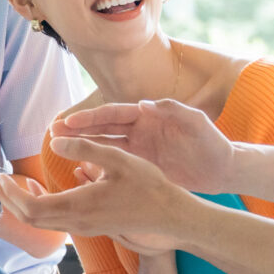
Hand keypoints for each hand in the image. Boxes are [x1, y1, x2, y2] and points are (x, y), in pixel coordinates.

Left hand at [0, 138, 186, 252]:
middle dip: (7, 199)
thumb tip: (55, 140)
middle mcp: (77, 222)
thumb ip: (86, 148)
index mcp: (79, 206)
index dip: (9, 194)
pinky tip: (40, 190)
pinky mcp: (89, 227)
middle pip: (29, 218)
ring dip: (22, 204)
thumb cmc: (149, 186)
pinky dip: (39, 207)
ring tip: (10, 183)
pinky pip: (54, 221)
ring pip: (41, 222)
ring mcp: (83, 228)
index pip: (30, 207)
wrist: (171, 216)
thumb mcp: (119, 159)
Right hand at [51, 99, 233, 193]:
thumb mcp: (196, 123)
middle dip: (77, 128)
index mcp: (149, 116)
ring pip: (102, 144)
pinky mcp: (139, 166)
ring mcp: (137, 148)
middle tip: (52, 130)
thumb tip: (143, 103)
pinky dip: (94, 161)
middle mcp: (139, 130)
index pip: (114, 113)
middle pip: (102, 127)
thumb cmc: (212, 143)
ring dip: (80, 143)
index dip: (91, 117)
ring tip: (56, 144)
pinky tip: (76, 165)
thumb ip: (173, 110)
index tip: (71, 121)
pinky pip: (111, 162)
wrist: (221, 170)